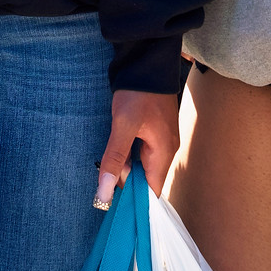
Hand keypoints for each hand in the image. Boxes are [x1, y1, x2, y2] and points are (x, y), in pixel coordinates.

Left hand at [93, 89, 179, 207]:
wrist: (147, 62)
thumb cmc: (137, 93)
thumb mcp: (122, 126)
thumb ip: (114, 159)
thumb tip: (104, 194)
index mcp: (164, 153)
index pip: (152, 192)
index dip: (135, 203)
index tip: (114, 209)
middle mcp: (167, 150)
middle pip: (147, 180)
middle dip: (126, 184)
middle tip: (103, 184)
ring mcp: (163, 140)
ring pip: (143, 166)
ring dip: (126, 169)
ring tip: (107, 168)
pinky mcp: (155, 131)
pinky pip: (143, 153)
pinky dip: (130, 156)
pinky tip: (116, 152)